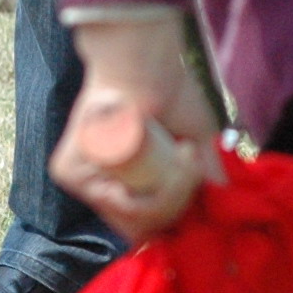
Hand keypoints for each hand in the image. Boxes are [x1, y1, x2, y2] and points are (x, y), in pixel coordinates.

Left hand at [50, 11, 223, 243]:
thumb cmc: (172, 92)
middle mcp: (101, 187)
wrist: (145, 62)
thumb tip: (222, 204)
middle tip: (192, 162)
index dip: (177, 220)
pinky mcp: (70, 173)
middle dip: (180, 204)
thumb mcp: (199, 139)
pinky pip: (121, 206)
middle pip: (144, 229)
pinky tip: (173, 156)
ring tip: (185, 152)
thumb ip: (208, 174)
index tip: (199, 195)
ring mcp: (84, 182)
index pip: (146, 226)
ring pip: (137, 220)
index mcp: (125, 184)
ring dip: (175, 194)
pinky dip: (158, 191)